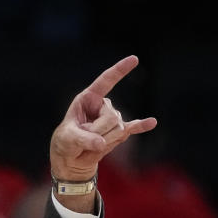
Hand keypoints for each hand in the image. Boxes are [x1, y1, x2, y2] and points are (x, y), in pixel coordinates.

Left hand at [50, 55, 156, 179]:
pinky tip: (152, 122)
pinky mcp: (119, 132)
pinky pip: (133, 128)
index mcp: (88, 98)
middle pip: (112, 117)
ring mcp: (113, 118)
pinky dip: (142, 126)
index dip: (120, 70)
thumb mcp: (68, 139)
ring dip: (105, 140)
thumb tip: (101, 144)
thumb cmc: (66, 143)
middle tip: (84, 141)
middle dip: (98, 132)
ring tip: (92, 144)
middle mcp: (103, 105)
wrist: (72, 159)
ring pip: (119, 129)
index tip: (135, 59)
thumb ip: (84, 140)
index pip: (106, 81)